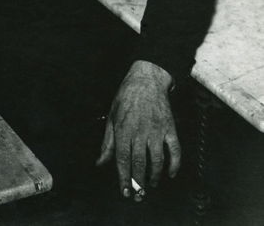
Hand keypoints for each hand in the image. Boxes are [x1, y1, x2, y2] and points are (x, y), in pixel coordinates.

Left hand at [96, 60, 179, 199]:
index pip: (122, 159)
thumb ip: (107, 143)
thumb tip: (100, 163)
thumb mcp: (112, 117)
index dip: (124, 178)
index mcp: (123, 129)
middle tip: (139, 196)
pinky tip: (170, 174)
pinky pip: (175, 150)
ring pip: (157, 160)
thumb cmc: (126, 98)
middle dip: (138, 183)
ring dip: (154, 176)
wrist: (146, 79)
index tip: (125, 192)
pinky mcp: (170, 127)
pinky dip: (174, 164)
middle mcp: (140, 131)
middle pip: (139, 163)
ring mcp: (156, 130)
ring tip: (151, 186)